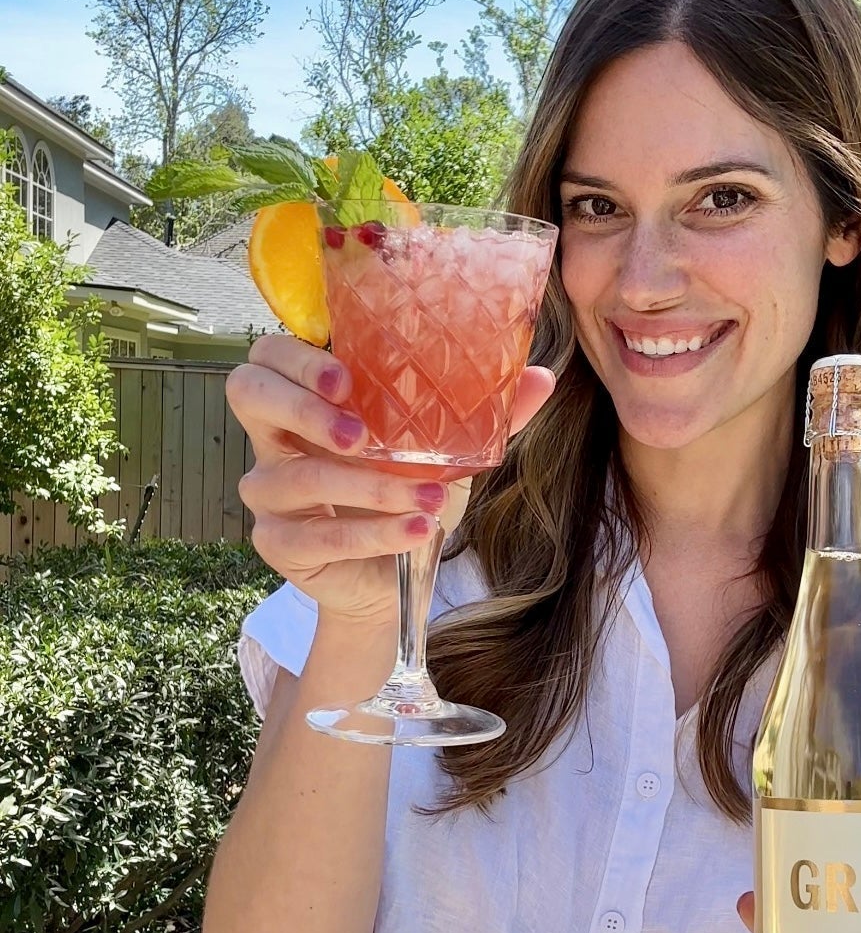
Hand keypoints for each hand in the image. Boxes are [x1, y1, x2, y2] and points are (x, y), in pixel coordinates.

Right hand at [227, 336, 554, 624]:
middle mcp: (275, 439)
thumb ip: (485, 414)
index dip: (295, 358)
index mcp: (307, 400)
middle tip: (360, 432)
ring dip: (371, 487)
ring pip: (298, 477)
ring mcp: (269, 492)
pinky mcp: (277, 543)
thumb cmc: (406, 495)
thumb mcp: (445, 451)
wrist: (394, 577)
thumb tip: (543, 376)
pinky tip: (416, 531)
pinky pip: (319, 535)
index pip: (268, 355)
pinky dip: (375, 534)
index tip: (345, 377)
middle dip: (302, 407)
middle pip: (246, 392)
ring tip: (427, 498)